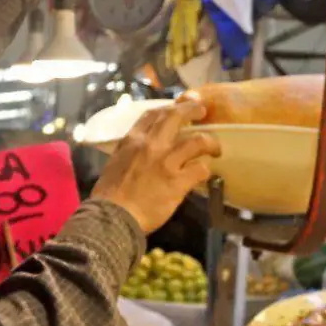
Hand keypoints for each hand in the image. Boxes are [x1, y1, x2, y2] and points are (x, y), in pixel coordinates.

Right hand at [91, 98, 221, 234]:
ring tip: (214, 149)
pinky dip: (206, 170)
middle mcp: (151, 145)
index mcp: (133, 140)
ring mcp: (166, 162)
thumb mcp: (116, 162)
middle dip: (193, 109)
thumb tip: (144, 150)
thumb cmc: (110, 195)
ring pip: (198, 141)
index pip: (154, 114)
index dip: (170, 107)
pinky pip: (201, 169)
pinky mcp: (178, 182)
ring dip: (210, 143)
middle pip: (176, 116)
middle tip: (202, 111)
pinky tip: (205, 175)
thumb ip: (132, 151)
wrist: (113, 217)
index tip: (179, 108)